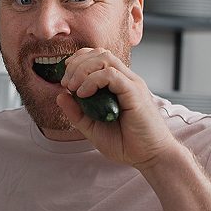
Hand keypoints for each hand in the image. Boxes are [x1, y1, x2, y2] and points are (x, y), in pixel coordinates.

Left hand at [52, 47, 175, 166]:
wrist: (150, 157)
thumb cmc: (127, 144)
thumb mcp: (92, 129)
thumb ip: (76, 113)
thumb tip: (60, 95)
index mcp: (117, 84)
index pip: (97, 57)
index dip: (77, 61)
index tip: (65, 80)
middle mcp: (125, 79)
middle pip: (99, 53)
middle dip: (76, 63)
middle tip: (65, 83)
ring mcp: (131, 84)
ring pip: (105, 58)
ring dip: (83, 69)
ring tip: (73, 87)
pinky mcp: (135, 92)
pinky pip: (111, 75)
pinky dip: (93, 80)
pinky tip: (84, 94)